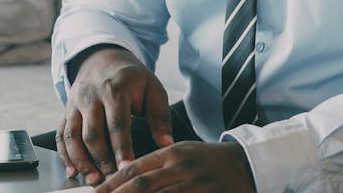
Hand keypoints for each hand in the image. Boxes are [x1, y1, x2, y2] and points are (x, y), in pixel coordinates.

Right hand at [57, 46, 172, 184]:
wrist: (103, 59)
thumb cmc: (132, 78)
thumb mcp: (152, 89)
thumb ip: (161, 117)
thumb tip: (167, 144)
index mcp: (115, 90)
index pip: (117, 123)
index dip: (122, 148)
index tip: (127, 167)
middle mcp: (91, 97)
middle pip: (92, 133)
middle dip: (101, 160)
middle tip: (112, 179)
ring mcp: (76, 104)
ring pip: (72, 136)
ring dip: (81, 160)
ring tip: (93, 179)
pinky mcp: (67, 112)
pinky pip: (61, 135)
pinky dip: (64, 155)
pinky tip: (72, 171)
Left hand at [94, 141, 254, 192]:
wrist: (246, 164)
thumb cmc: (209, 160)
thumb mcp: (182, 153)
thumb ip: (157, 164)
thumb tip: (128, 176)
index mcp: (170, 153)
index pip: (135, 167)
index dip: (113, 181)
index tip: (96, 191)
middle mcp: (179, 166)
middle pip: (141, 184)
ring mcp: (192, 182)